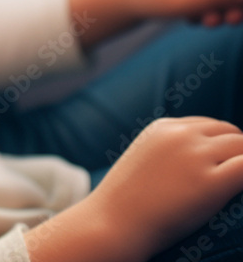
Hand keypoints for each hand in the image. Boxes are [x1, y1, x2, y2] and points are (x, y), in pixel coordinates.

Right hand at [25, 116, 242, 261]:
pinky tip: (242, 189)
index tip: (227, 164)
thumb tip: (194, 166)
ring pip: (242, 147)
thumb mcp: (143, 161)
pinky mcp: (210, 183)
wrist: (114, 220)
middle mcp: (181, 135)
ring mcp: (196, 156)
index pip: (210, 126)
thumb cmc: (126, 201)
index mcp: (164, 127)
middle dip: (240, 153)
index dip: (223, 145)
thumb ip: (168, 153)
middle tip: (238, 177)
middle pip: (230, 134)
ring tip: (238, 185)